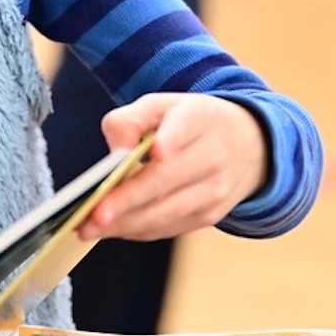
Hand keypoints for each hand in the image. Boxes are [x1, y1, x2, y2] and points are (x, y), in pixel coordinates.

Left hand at [77, 93, 267, 242]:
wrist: (246, 145)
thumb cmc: (188, 123)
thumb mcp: (161, 105)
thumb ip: (131, 119)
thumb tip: (117, 150)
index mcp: (200, 118)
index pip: (185, 128)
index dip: (172, 141)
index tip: (157, 153)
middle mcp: (214, 155)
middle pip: (166, 181)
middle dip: (128, 200)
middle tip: (93, 215)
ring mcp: (216, 189)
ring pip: (166, 212)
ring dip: (126, 224)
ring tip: (88, 229)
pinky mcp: (211, 214)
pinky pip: (169, 226)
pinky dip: (137, 230)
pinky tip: (110, 229)